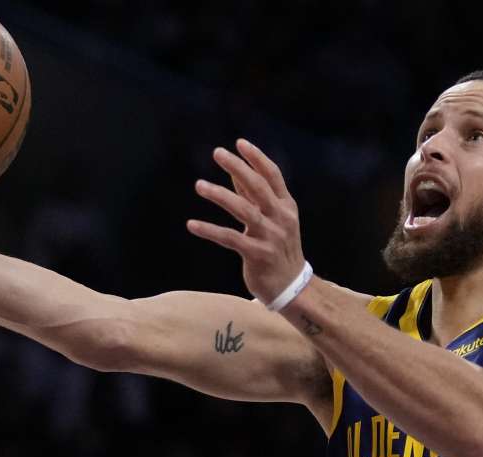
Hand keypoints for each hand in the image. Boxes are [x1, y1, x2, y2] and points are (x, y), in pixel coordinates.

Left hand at [187, 139, 305, 304]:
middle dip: (238, 168)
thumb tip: (236, 172)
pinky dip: (210, 230)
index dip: (256, 158)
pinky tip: (192, 224)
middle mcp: (281, 218)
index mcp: (286, 206)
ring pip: (244, 210)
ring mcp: (270, 237)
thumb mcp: (274, 219)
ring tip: (199, 185)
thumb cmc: (278, 248)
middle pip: (259, 187)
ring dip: (220, 196)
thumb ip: (255, 197)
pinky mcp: (257, 255)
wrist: (291, 286)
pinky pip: (230, 238)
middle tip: (218, 153)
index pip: (272, 176)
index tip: (239, 143)